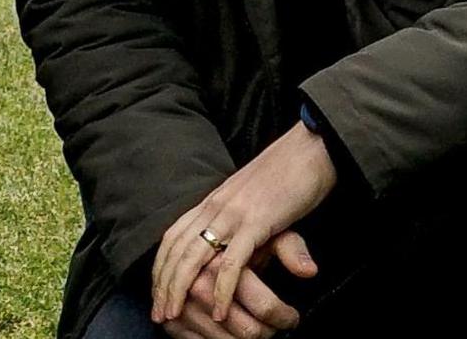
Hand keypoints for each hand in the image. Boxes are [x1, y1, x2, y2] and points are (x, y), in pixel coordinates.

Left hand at [151, 122, 334, 337]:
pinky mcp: (256, 222)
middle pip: (176, 250)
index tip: (156, 293)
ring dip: (180, 290)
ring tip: (174, 316)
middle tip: (159, 315)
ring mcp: (233, 214)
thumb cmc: (285, 179)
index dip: (161, 267)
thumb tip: (240, 269)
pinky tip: (219, 312)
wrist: (309, 151)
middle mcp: (214, 207)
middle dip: (163, 285)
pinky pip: (231, 261)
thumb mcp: (255, 211)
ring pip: (193, 256)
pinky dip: (222, 290)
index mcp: (211, 202)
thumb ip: (243, 238)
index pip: (173, 238)